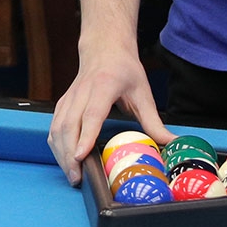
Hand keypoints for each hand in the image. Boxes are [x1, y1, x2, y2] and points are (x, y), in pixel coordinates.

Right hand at [47, 44, 170, 183]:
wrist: (104, 48)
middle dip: (69, 154)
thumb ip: (155, 122)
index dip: (85, 135)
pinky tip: (64, 160)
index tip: (80, 156)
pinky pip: (54, 126)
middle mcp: (82, 91)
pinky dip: (56, 145)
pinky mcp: (62, 103)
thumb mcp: (144, 94)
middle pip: (69, 125)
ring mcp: (69, 97)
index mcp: (105, 86)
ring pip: (57, 127)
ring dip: (60, 153)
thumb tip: (173, 143)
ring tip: (71, 175)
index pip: (92, 113)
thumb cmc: (125, 70)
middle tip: (77, 178)